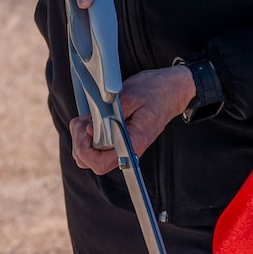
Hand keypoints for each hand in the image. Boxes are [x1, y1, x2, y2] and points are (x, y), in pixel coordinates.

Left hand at [68, 65, 194, 174]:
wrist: (172, 89)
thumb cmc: (156, 92)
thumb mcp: (130, 96)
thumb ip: (109, 114)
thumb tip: (90, 127)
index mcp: (132, 144)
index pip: (100, 164)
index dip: (86, 149)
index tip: (88, 129)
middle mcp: (125, 149)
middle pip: (89, 162)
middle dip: (80, 142)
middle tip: (85, 122)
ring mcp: (120, 145)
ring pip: (88, 155)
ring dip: (82, 137)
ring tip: (89, 118)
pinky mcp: (116, 138)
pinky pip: (94, 144)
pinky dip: (86, 131)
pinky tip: (92, 118)